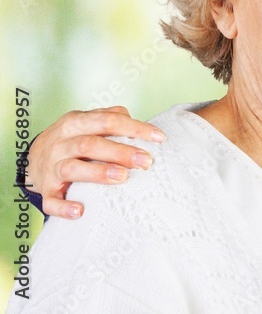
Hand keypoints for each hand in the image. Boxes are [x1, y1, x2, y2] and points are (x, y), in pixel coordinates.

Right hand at [25, 106, 164, 218]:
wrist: (33, 158)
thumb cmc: (73, 139)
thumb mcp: (87, 122)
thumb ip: (111, 118)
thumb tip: (140, 125)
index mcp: (75, 123)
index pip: (108, 121)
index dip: (135, 128)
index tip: (159, 138)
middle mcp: (61, 144)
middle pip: (90, 145)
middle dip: (120, 152)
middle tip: (146, 161)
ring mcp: (51, 168)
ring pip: (71, 169)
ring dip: (97, 173)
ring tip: (122, 178)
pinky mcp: (46, 190)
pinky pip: (51, 200)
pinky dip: (63, 207)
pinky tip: (80, 211)